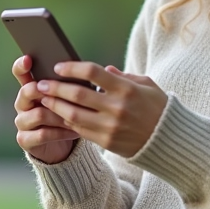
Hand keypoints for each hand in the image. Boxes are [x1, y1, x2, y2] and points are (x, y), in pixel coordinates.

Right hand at [13, 55, 78, 163]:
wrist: (60, 146)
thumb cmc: (65, 116)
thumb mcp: (68, 99)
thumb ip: (67, 86)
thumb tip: (79, 73)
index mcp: (30, 89)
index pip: (20, 73)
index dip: (21, 66)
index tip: (28, 59)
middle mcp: (22, 104)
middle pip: (26, 91)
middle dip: (44, 91)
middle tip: (59, 92)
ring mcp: (22, 122)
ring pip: (38, 114)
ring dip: (59, 115)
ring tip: (77, 116)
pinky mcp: (25, 139)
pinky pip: (42, 134)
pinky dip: (60, 132)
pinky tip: (74, 131)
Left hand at [34, 62, 167, 157]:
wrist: (169, 140)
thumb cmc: (158, 107)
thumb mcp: (146, 85)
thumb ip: (124, 76)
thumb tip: (105, 69)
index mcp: (126, 89)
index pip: (92, 73)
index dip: (71, 68)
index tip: (58, 67)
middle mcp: (117, 107)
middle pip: (77, 95)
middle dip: (55, 88)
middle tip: (40, 84)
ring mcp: (111, 126)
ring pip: (73, 115)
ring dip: (55, 106)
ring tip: (44, 100)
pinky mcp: (107, 142)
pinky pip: (80, 130)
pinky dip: (67, 122)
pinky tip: (59, 115)